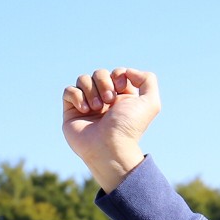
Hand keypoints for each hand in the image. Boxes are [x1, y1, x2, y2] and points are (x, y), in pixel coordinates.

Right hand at [61, 67, 159, 193]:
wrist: (109, 147)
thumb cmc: (128, 127)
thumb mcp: (150, 103)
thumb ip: (148, 80)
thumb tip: (127, 72)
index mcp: (122, 97)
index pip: (116, 72)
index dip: (118, 75)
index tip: (121, 87)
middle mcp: (104, 99)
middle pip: (99, 73)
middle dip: (104, 83)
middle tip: (109, 101)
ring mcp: (87, 104)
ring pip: (83, 79)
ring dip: (91, 90)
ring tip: (97, 108)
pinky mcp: (71, 111)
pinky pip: (69, 90)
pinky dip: (77, 97)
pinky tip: (85, 111)